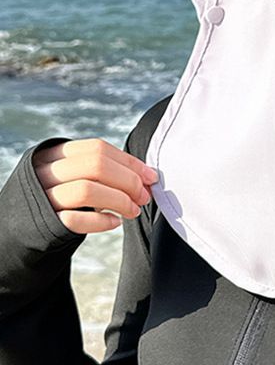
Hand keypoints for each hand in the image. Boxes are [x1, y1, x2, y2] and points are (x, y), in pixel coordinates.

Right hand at [32, 138, 159, 234]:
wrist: (15, 232)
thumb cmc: (56, 199)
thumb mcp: (72, 177)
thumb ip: (102, 171)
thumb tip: (146, 177)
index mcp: (55, 154)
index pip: (98, 149)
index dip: (129, 162)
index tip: (150, 176)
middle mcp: (45, 172)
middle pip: (96, 166)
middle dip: (128, 180)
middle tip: (144, 196)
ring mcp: (42, 197)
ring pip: (87, 190)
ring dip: (119, 200)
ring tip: (133, 210)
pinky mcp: (41, 224)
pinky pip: (74, 219)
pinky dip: (100, 221)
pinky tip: (114, 222)